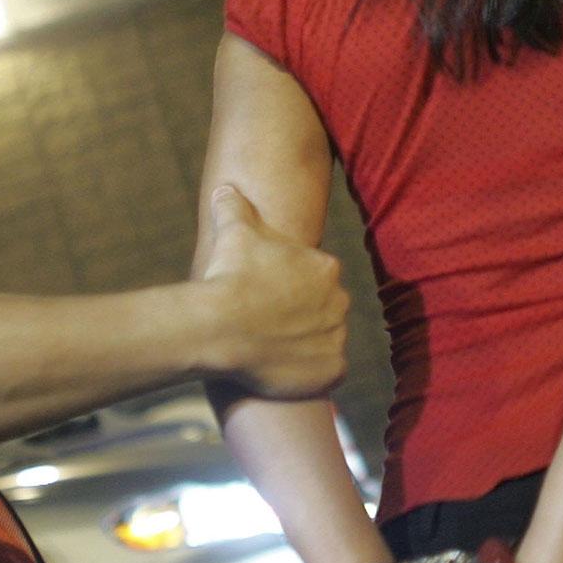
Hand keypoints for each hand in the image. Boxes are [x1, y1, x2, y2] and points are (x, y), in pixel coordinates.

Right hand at [196, 185, 348, 397]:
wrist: (222, 327)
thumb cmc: (229, 275)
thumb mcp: (232, 230)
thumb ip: (233, 205)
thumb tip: (225, 188)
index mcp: (326, 267)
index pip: (316, 279)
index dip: (290, 289)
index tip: (267, 295)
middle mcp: (340, 301)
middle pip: (324, 310)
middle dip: (302, 316)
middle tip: (269, 324)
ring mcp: (338, 338)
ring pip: (325, 341)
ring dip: (306, 344)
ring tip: (273, 348)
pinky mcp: (333, 372)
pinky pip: (328, 373)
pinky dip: (311, 374)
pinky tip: (284, 369)